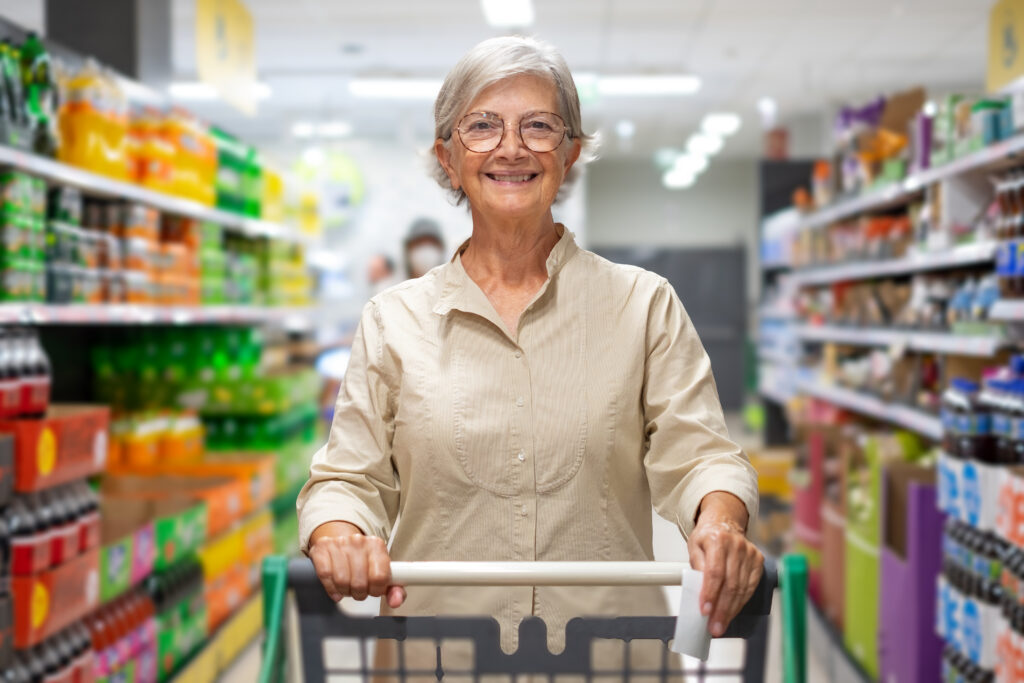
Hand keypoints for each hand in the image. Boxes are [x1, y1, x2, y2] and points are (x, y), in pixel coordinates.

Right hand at [308, 521, 405, 607]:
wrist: (343, 543)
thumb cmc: (364, 561)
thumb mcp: (383, 572)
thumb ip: (395, 589)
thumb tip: (396, 600)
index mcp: (377, 545)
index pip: (380, 576)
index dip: (377, 590)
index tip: (374, 590)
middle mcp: (358, 541)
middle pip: (359, 582)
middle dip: (360, 593)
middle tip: (360, 591)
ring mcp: (339, 543)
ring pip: (342, 580)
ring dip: (345, 591)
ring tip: (348, 587)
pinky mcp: (322, 548)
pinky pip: (325, 575)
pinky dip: (331, 587)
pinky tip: (336, 587)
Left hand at [687, 491, 762, 637]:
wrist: (725, 521)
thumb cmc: (708, 536)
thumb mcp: (694, 546)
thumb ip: (697, 566)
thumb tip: (700, 591)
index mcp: (717, 539)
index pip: (715, 572)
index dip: (711, 594)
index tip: (705, 611)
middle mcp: (737, 546)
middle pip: (731, 584)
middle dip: (722, 609)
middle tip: (714, 626)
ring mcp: (750, 553)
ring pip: (742, 589)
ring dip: (731, 609)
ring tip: (721, 624)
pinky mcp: (758, 561)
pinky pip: (750, 587)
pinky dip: (741, 602)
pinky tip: (732, 611)